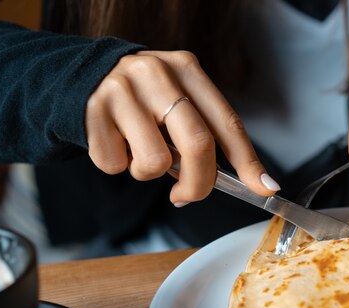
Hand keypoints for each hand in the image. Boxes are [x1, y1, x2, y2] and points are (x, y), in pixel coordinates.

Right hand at [85, 50, 279, 206]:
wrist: (83, 76)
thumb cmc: (144, 99)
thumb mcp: (178, 99)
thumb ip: (204, 131)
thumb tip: (241, 181)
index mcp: (188, 70)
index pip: (228, 123)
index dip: (249, 161)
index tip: (265, 187)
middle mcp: (158, 74)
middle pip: (198, 145)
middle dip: (199, 184)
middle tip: (187, 195)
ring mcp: (123, 91)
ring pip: (155, 163)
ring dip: (149, 173)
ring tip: (139, 151)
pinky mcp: (92, 111)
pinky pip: (115, 165)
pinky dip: (118, 166)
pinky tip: (116, 143)